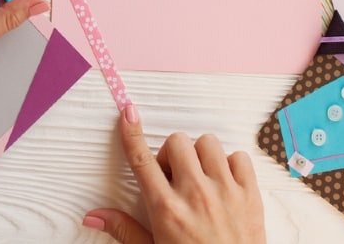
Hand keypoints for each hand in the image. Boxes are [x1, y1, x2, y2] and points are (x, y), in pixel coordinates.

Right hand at [84, 105, 265, 243]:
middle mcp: (195, 194)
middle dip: (171, 154)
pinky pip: (239, 156)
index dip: (131, 133)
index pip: (142, 161)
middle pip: (177, 142)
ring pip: (208, 142)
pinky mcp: (250, 193)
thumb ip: (124, 229)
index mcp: (166, 209)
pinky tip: (224, 183)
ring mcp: (225, 191)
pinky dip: (230, 164)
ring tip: (200, 178)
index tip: (128, 113)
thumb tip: (92, 215)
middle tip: (173, 176)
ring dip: (200, 155)